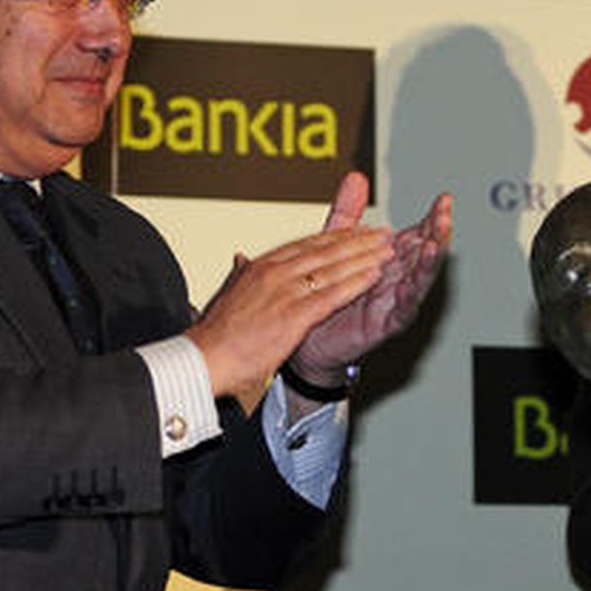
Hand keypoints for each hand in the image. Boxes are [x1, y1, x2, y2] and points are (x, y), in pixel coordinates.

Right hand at [187, 220, 394, 401]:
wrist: (202, 361)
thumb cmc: (215, 336)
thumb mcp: (230, 294)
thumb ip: (242, 275)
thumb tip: (241, 258)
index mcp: (261, 266)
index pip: (308, 243)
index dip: (339, 235)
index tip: (361, 230)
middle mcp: (274, 272)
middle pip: (326, 249)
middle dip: (359, 240)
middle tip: (384, 234)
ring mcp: (284, 292)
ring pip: (333, 267)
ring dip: (365, 256)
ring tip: (389, 250)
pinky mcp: (293, 316)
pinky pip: (332, 295)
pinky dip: (356, 282)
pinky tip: (374, 276)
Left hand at [287, 172, 452, 383]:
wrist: (308, 337)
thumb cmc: (327, 291)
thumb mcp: (336, 243)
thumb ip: (349, 213)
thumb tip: (356, 178)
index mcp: (392, 257)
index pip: (419, 232)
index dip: (433, 216)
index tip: (444, 199)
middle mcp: (399, 277)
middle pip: (426, 252)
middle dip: (438, 233)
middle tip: (445, 214)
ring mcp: (396, 300)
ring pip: (421, 278)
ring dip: (430, 260)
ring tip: (435, 241)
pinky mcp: (387, 323)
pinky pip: (403, 307)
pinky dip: (410, 293)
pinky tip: (412, 279)